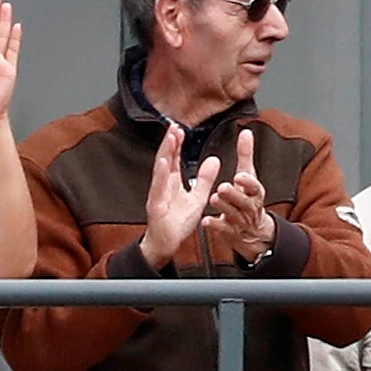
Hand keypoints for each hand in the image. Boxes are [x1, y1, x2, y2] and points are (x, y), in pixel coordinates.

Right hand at [140, 123, 220, 267]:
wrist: (167, 244)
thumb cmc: (178, 222)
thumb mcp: (198, 197)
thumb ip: (204, 179)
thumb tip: (214, 160)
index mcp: (172, 183)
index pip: (174, 159)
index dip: (177, 144)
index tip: (180, 129)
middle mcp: (163, 186)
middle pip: (166, 160)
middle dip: (169, 143)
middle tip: (174, 126)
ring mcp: (157, 195)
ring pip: (160, 171)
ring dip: (165, 153)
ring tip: (170, 138)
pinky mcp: (156, 206)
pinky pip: (158, 189)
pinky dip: (160, 175)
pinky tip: (164, 163)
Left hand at [202, 129, 277, 262]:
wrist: (254, 229)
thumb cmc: (248, 197)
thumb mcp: (250, 175)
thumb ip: (245, 154)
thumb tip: (245, 132)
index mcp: (256, 193)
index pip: (255, 187)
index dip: (248, 182)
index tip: (239, 176)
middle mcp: (251, 207)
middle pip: (245, 202)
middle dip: (234, 195)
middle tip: (222, 187)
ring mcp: (241, 221)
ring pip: (234, 215)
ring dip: (224, 207)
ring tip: (214, 199)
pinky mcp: (231, 232)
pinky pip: (224, 230)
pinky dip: (215, 225)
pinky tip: (206, 221)